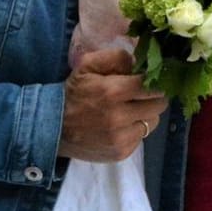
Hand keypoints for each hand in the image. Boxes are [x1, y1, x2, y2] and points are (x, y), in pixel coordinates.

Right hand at [57, 47, 168, 163]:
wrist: (53, 127)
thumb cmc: (74, 92)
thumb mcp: (88, 64)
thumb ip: (116, 57)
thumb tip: (139, 63)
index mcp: (113, 92)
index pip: (151, 85)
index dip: (153, 80)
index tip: (150, 79)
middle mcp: (120, 117)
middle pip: (158, 104)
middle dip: (153, 96)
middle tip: (142, 94)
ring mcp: (121, 138)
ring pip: (153, 122)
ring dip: (145, 114)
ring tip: (129, 110)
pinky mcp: (121, 153)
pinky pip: (141, 137)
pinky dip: (135, 130)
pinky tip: (121, 126)